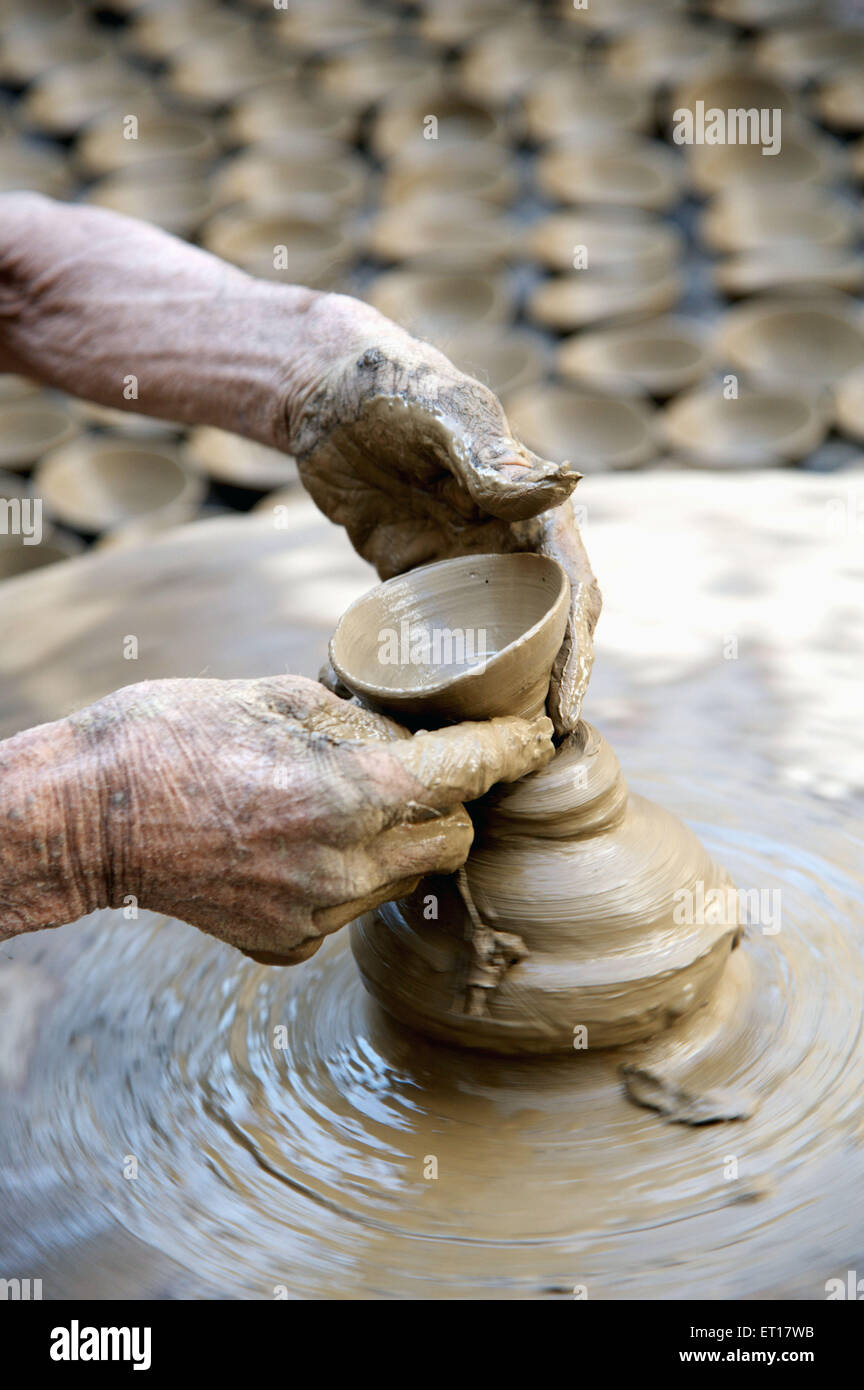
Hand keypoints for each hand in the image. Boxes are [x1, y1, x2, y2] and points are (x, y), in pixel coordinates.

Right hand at [88, 675, 553, 963]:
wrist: (89, 816)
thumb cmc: (176, 735)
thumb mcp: (283, 697)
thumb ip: (367, 725)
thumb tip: (419, 735)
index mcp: (355, 792)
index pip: (472, 772)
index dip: (512, 749)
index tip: (534, 736)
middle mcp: (349, 865)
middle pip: (455, 840)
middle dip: (454, 803)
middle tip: (426, 767)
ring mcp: (319, 915)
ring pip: (406, 878)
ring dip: (401, 841)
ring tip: (346, 802)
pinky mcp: (289, 943)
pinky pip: (352, 908)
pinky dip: (348, 875)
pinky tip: (300, 845)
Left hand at [284, 294, 602, 733]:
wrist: (321, 390)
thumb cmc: (388, 389)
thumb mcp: (437, 419)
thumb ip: (491, 459)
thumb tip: (567, 489)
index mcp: (530, 504)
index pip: (572, 587)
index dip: (577, 650)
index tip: (567, 706)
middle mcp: (507, 537)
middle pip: (547, 622)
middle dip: (553, 682)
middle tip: (541, 744)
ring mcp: (463, 558)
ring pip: (498, 634)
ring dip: (506, 686)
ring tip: (498, 746)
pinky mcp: (417, 571)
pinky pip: (440, 629)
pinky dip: (443, 667)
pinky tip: (436, 711)